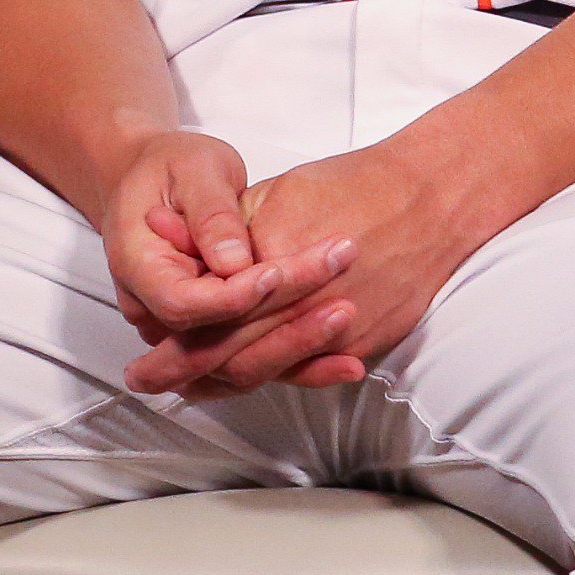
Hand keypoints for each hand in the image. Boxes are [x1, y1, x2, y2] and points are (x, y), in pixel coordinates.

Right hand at [95, 128, 355, 377]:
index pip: (184, 305)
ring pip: (235, 366)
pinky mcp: (216, 336)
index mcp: (139, 270)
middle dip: (278, 321)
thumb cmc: (174, 166)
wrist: (159, 178)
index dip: (234, 295)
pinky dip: (301, 366)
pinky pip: (254, 364)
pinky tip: (347, 362)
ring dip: (294, 348)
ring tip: (346, 316)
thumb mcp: (193, 172)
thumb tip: (233, 261)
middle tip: (334, 282)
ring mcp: (184, 333)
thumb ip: (211, 217)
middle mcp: (155, 313)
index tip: (279, 272)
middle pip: (212, 344)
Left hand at [121, 136, 492, 397]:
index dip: (171, 342)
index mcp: (276, 269)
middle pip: (231, 356)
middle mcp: (305, 309)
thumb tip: (161, 236)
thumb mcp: (277, 194)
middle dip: (183, 372)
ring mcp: (338, 333)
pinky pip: (310, 372)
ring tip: (188, 387)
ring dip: (223, 382)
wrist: (434, 198)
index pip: (209, 320)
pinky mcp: (365, 343)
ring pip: (269, 372)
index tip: (140, 353)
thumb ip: (220, 230)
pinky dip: (276, 376)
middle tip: (145, 382)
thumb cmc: (354, 187)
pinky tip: (250, 376)